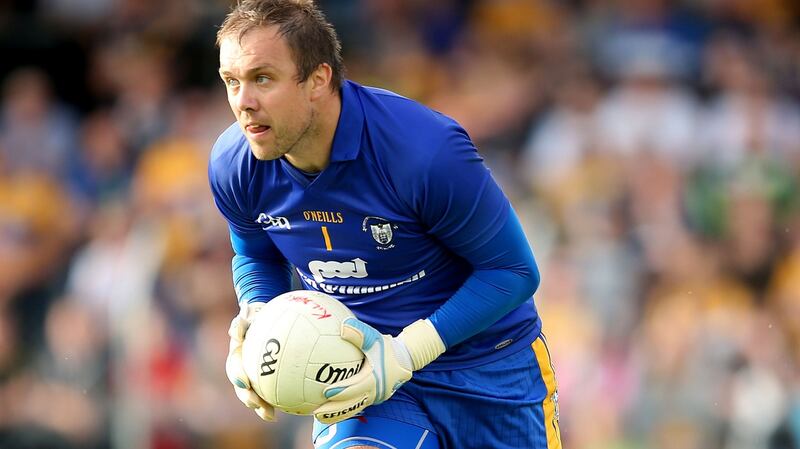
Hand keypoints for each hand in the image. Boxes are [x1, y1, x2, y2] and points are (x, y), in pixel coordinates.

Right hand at [226, 301, 274, 420]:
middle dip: (247, 398)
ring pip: (255, 395)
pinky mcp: (266, 381)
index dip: (237, 375)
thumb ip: (242, 321)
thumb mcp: (250, 315)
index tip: (244, 382)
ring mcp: (254, 377)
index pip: (235, 366)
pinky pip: (272, 393)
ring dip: (260, 406)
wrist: (267, 320)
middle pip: (242, 387)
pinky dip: (279, 401)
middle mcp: (243, 369)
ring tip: (270, 415)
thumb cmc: (257, 317)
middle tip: (255, 404)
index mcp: (238, 355)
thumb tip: (237, 325)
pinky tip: (293, 408)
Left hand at [313, 318, 445, 423]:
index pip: (355, 387)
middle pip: (352, 404)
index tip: (325, 393)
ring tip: (318, 417)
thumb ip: (359, 333)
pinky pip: (356, 407)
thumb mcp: (375, 338)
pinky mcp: (373, 400)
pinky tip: (329, 412)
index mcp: (374, 378)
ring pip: (353, 409)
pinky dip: (343, 411)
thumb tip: (342, 326)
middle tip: (317, 412)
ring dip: (337, 415)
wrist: (404, 360)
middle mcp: (375, 392)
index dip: (340, 391)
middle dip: (334, 410)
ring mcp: (374, 398)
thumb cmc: (386, 347)